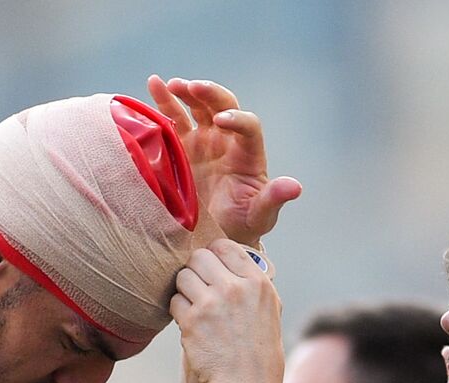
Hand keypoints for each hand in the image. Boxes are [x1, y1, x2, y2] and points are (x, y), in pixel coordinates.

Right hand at [147, 75, 301, 245]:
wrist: (217, 233)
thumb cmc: (242, 224)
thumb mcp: (259, 216)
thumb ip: (272, 200)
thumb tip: (294, 187)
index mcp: (248, 154)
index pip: (248, 126)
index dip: (237, 119)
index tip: (220, 121)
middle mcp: (227, 140)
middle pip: (223, 105)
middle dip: (209, 94)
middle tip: (192, 87)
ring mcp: (204, 141)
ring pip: (197, 107)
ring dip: (185, 92)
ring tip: (169, 84)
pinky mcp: (183, 147)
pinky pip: (174, 120)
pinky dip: (164, 102)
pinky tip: (153, 85)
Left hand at [171, 239, 285, 382]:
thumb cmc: (259, 352)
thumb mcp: (269, 310)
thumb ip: (250, 283)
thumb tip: (226, 260)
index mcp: (258, 283)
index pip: (224, 247)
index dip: (212, 254)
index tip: (210, 268)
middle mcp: (235, 289)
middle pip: (199, 257)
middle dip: (195, 271)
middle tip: (198, 288)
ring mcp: (211, 305)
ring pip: (183, 277)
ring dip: (185, 290)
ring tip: (196, 307)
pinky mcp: (192, 322)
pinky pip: (174, 301)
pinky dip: (179, 311)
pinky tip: (191, 324)